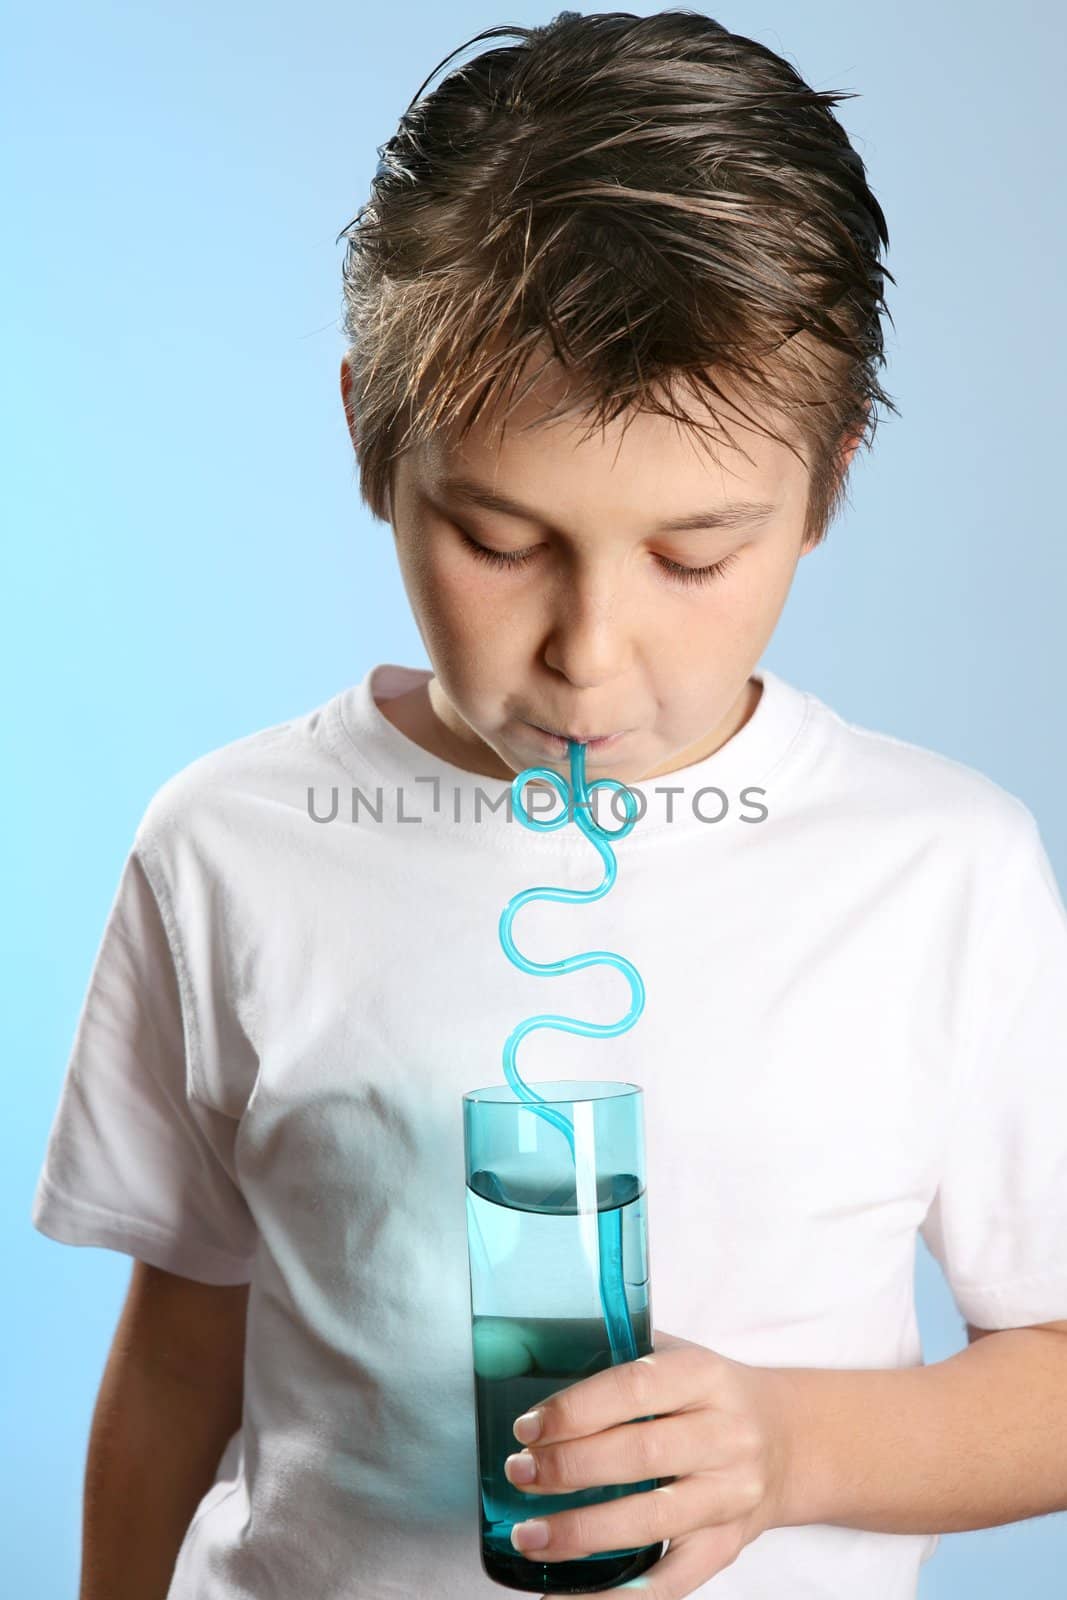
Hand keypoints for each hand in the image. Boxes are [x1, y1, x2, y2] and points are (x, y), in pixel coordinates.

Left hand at [503, 1328, 792, 1598]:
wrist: (788, 1440)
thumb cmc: (709, 1394)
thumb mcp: (675, 1356)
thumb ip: (614, 1352)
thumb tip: (520, 1357)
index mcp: (704, 1376)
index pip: (634, 1390)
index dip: (576, 1410)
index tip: (527, 1428)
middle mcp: (725, 1436)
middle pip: (640, 1456)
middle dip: (569, 1469)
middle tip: (519, 1474)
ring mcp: (730, 1496)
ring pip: (651, 1520)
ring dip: (582, 1533)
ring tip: (529, 1536)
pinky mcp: (725, 1546)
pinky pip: (671, 1582)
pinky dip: (618, 1597)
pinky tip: (568, 1597)